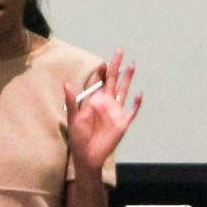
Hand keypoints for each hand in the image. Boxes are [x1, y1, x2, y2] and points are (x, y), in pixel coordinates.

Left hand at [64, 48, 142, 177]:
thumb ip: (71, 101)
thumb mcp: (73, 118)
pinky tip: (139, 94)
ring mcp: (115, 112)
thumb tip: (67, 84)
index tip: (102, 63)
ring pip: (124, 91)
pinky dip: (136, 104)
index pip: (99, 81)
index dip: (101, 71)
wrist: (87, 155)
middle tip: (119, 51)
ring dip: (128, 78)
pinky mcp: (122, 123)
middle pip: (113, 81)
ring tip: (131, 65)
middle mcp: (106, 103)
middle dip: (116, 66)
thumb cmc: (78, 137)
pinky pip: (131, 111)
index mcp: (94, 100)